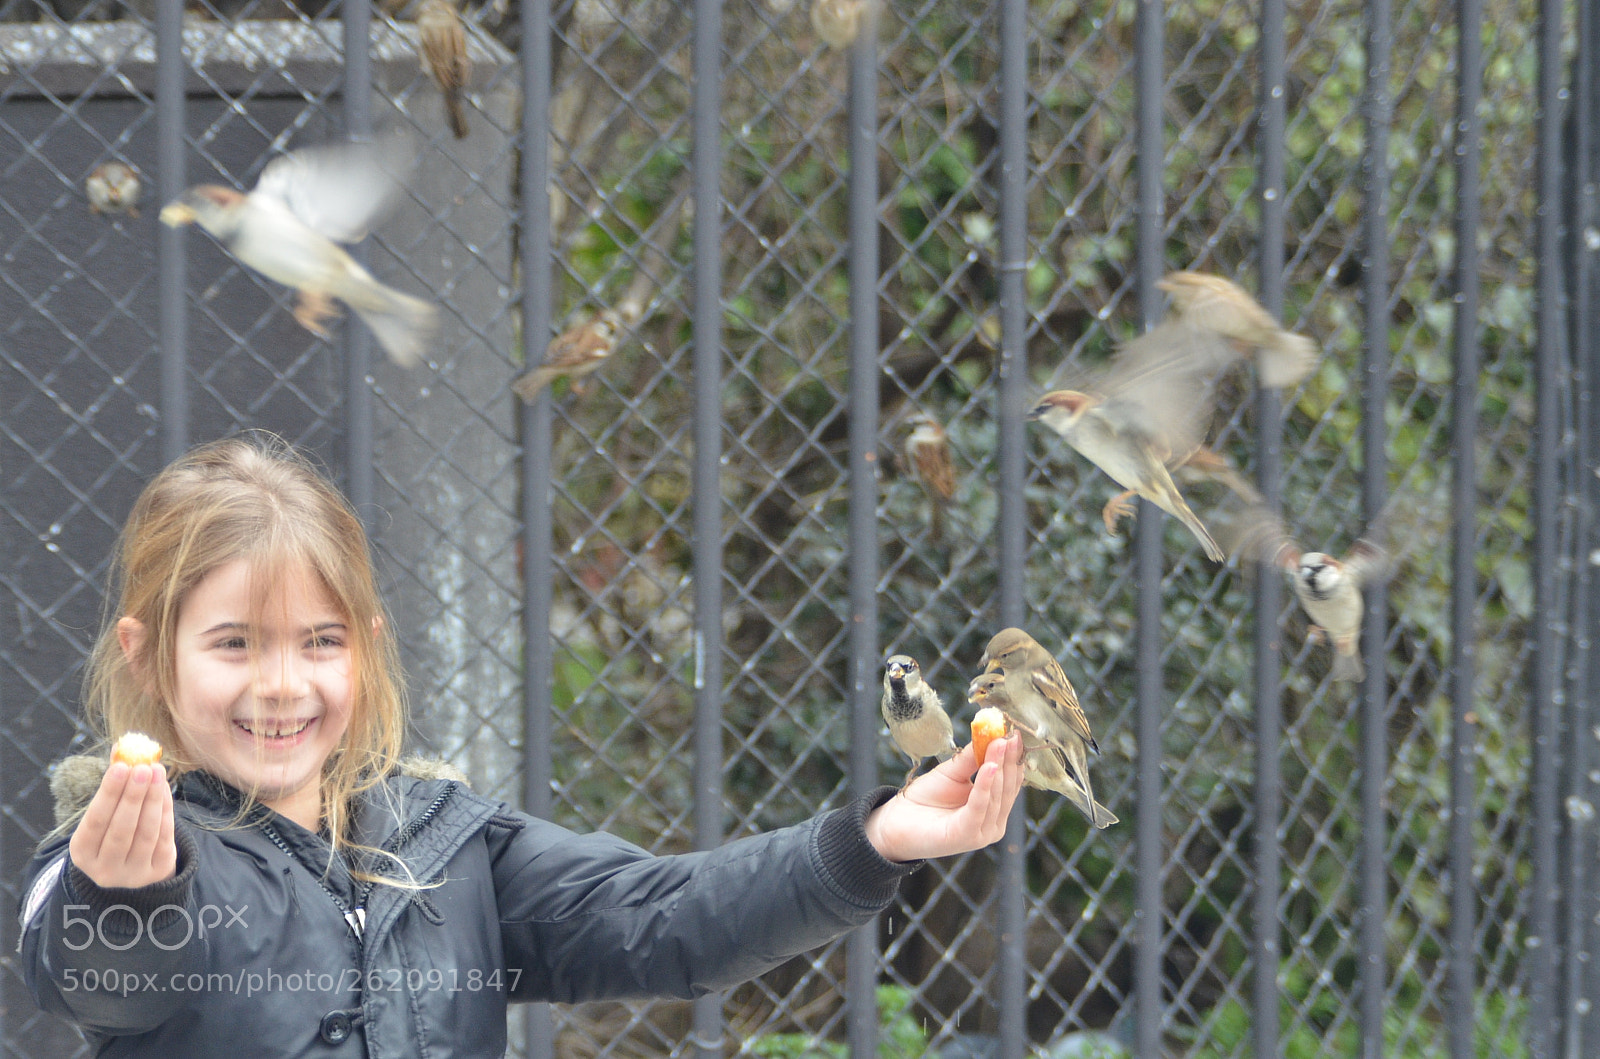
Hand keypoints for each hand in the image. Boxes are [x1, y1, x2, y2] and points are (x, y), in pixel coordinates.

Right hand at [69, 762, 176, 888]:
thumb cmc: (112, 829)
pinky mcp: (156, 872)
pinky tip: (164, 789)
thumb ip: (113, 784)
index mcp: (82, 853)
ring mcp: (132, 874)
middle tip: (143, 767)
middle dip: (133, 796)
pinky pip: (164, 837)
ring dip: (153, 800)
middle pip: (121, 829)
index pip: (95, 821)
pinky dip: (165, 810)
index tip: (122, 766)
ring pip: (146, 833)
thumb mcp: (104, 813)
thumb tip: (121, 748)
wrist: (130, 866)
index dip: (109, 793)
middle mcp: (104, 869)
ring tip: (157, 772)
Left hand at [863, 733, 1024, 861]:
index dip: (1013, 757)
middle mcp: (993, 823)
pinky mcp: (967, 836)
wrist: (898, 821)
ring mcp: (982, 832)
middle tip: (1011, 734)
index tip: (1015, 732)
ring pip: (995, 796)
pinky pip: (979, 807)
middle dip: (1009, 759)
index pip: (1010, 781)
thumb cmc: (927, 798)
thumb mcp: (953, 772)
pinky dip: (985, 786)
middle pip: (1006, 788)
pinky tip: (989, 766)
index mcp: (993, 808)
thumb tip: (991, 734)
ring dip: (998, 768)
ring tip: (1000, 743)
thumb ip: (972, 758)